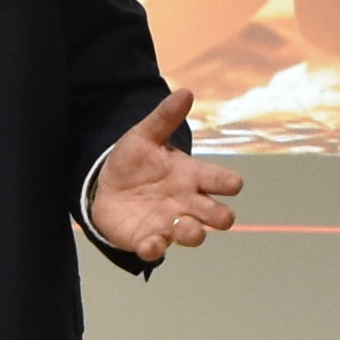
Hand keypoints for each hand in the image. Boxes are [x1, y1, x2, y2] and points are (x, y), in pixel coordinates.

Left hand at [86, 91, 241, 260]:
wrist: (106, 186)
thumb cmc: (135, 161)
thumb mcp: (145, 136)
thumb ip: (165, 117)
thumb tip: (185, 91)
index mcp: (192, 176)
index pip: (221, 181)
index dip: (229, 183)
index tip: (232, 184)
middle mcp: (187, 203)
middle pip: (216, 215)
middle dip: (220, 217)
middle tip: (218, 217)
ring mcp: (169, 223)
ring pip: (192, 234)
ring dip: (193, 234)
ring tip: (188, 230)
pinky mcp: (148, 238)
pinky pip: (156, 249)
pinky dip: (155, 248)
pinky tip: (151, 243)